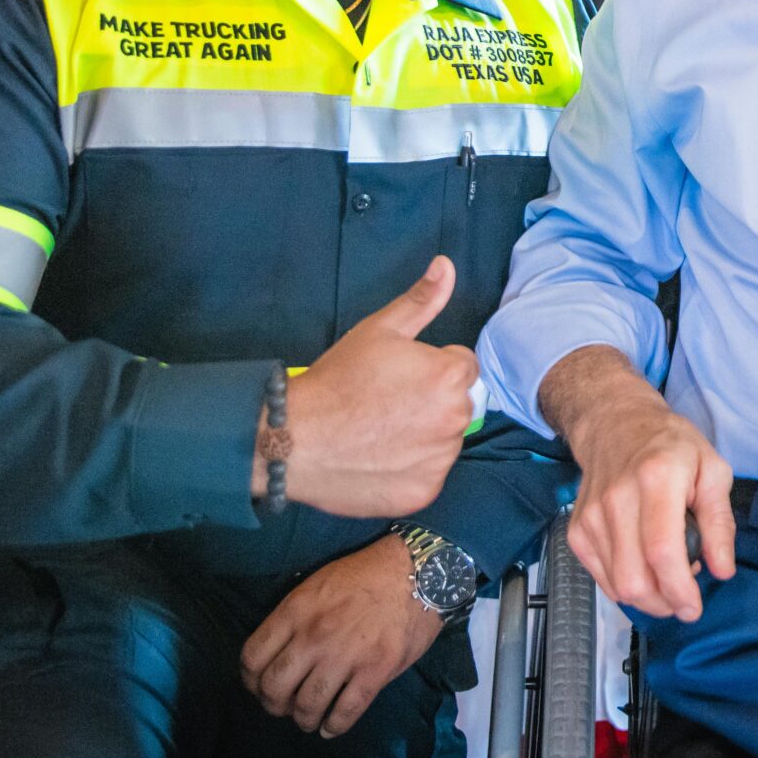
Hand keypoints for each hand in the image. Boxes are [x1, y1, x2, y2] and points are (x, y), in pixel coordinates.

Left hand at [241, 535, 441, 736]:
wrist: (417, 571)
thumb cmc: (366, 574)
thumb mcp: (318, 584)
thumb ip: (295, 617)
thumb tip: (281, 651)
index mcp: (296, 612)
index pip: (252, 658)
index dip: (251, 680)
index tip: (259, 685)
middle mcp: (314, 637)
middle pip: (274, 688)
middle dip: (274, 705)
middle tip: (284, 705)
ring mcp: (344, 656)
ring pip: (307, 705)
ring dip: (303, 720)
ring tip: (309, 719)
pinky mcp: (375, 672)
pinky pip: (345, 712)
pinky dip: (334, 727)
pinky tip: (331, 727)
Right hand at [253, 256, 478, 517]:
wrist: (295, 439)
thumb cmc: (338, 379)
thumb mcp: (379, 330)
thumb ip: (421, 300)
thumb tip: (447, 265)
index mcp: (451, 376)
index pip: (463, 366)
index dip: (431, 366)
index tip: (398, 375)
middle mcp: (455, 420)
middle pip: (457, 404)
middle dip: (432, 400)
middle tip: (386, 403)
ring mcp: (440, 461)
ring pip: (444, 441)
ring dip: (423, 436)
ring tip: (379, 431)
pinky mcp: (423, 493)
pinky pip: (427, 475)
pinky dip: (409, 469)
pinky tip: (379, 458)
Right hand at [563, 376, 736, 621]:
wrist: (615, 424)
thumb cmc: (670, 445)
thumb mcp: (712, 470)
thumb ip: (720, 522)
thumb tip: (723, 569)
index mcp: (657, 478)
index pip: (662, 551)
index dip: (679, 589)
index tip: (694, 606)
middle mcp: (617, 499)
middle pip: (634, 579)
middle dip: (664, 603)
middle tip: (684, 596)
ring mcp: (592, 517)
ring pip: (617, 586)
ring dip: (648, 597)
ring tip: (667, 573)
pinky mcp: (578, 530)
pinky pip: (602, 579)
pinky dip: (626, 586)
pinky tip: (644, 567)